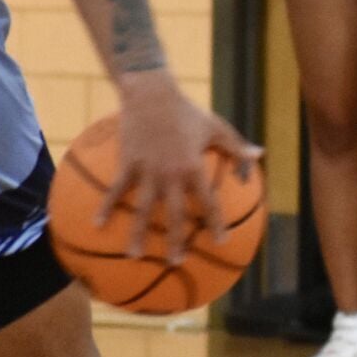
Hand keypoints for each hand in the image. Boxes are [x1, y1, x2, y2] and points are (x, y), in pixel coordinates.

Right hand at [101, 70, 263, 262]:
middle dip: (175, 241)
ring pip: (141, 209)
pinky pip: (116, 190)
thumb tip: (259, 156)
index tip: (221, 242)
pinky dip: (106, 207)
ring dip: (137, 235)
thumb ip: (236, 146)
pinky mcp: (128, 163)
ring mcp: (147, 171)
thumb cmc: (187, 111)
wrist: (151, 93)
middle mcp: (171, 174)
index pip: (208, 202)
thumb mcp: (216, 127)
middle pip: (173, 215)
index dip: (216, 223)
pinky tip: (97, 225)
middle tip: (176, 263)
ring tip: (133, 257)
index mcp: (193, 168)